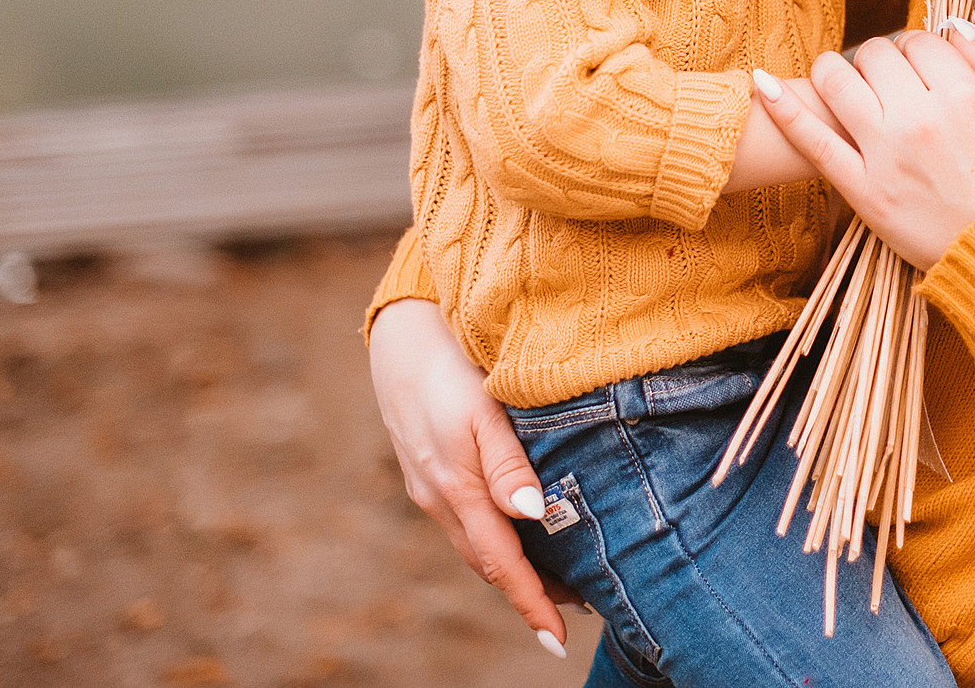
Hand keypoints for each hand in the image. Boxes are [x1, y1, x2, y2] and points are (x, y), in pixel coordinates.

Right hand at [367, 298, 579, 656]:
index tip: (558, 639)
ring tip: (556, 583)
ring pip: (475, 545)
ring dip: (511, 570)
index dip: (531, 603)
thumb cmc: (450, 365)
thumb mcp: (482, 410)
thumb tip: (532, 515)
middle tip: (574, 612)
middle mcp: (439, 499)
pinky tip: (515, 533)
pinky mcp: (427, 472)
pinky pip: (464, 523)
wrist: (400, 334)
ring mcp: (429, 488)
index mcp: (457, 489)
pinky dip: (493, 541)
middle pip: (489, 564)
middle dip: (527, 594)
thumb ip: (507, 463)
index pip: (502, 564)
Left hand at [758, 27, 974, 271]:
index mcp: (963, 95)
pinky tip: (763, 84)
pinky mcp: (862, 189)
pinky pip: (814, 142)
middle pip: (877, 55)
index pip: (920, 42)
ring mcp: (885, 153)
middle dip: (880, 57)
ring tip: (839, 76)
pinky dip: (784, 109)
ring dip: (834, 69)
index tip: (920, 66)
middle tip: (888, 78)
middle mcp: (919, 117)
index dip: (918, 49)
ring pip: (839, 82)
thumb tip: (956, 28)